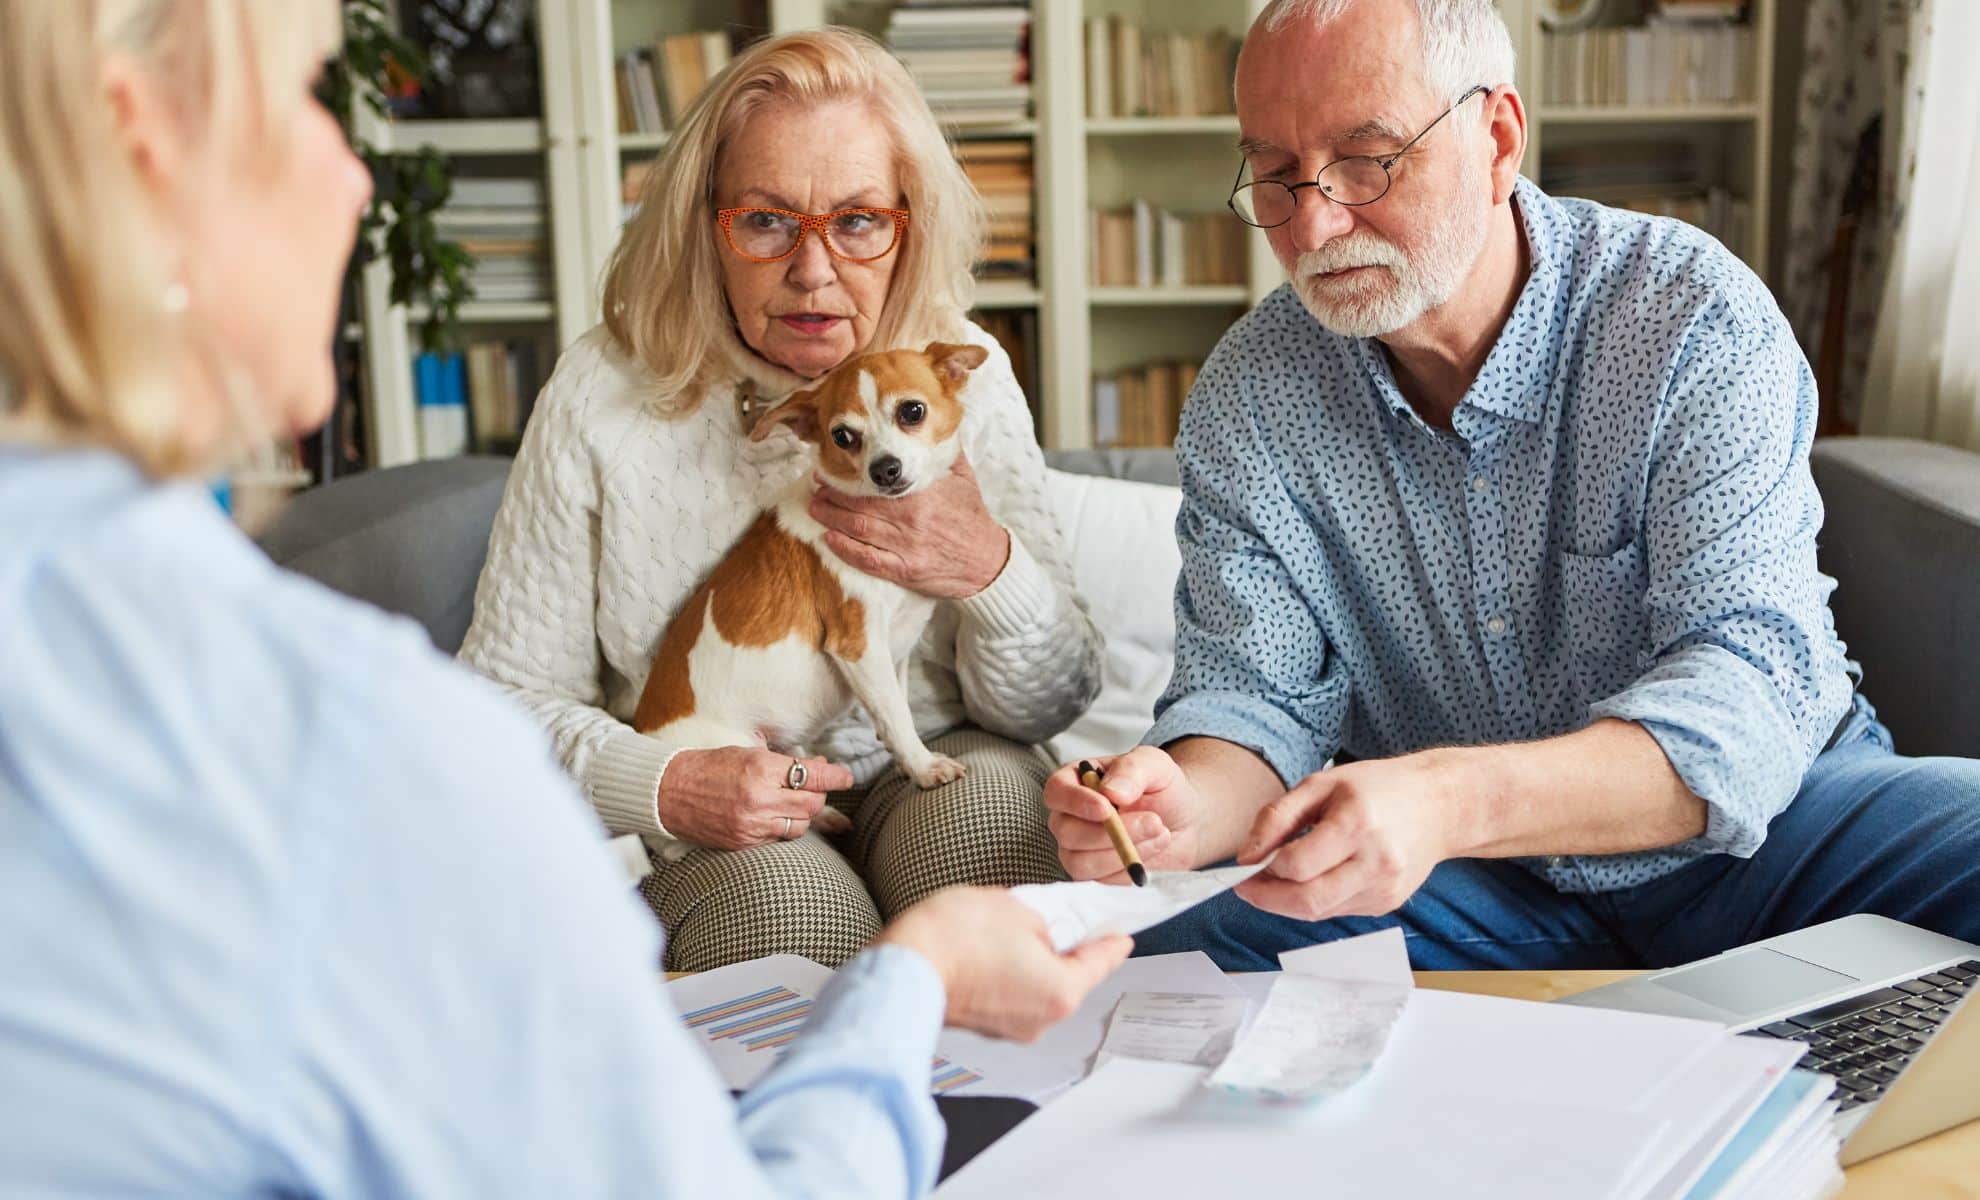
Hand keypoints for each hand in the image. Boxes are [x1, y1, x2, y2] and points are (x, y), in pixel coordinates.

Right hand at [656, 748, 853, 849]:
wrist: (669, 792)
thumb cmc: (708, 767)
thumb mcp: (747, 753)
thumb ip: (784, 763)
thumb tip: (819, 766)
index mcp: (760, 769)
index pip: (812, 774)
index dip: (835, 776)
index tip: (846, 777)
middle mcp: (759, 799)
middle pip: (813, 803)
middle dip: (819, 794)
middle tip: (814, 786)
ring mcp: (752, 825)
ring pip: (800, 825)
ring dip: (803, 814)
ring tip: (792, 801)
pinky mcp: (744, 843)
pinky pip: (779, 838)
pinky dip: (783, 827)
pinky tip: (774, 816)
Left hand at [807, 453, 1010, 598]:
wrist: (988, 561)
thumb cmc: (973, 518)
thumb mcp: (963, 477)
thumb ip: (944, 450)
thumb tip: (931, 423)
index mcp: (922, 493)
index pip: (877, 481)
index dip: (849, 476)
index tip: (831, 469)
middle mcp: (910, 519)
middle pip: (860, 504)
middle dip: (832, 496)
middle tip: (815, 488)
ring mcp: (906, 546)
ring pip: (858, 530)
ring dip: (831, 519)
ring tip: (815, 509)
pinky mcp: (904, 570)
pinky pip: (868, 560)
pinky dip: (845, 549)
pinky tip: (829, 540)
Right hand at [877, 886, 1131, 1040]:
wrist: (902, 966)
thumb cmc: (954, 938)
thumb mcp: (1015, 908)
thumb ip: (1046, 920)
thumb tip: (1048, 929)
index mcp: (1061, 991)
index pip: (1101, 961)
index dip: (1112, 940)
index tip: (1122, 934)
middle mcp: (1042, 1018)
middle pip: (1068, 976)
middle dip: (1062, 946)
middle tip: (1053, 916)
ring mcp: (1011, 1028)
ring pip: (1037, 986)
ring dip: (1030, 960)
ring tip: (1006, 929)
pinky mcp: (985, 1025)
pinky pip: (1010, 995)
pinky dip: (1007, 974)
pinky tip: (987, 950)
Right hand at [1042, 746, 1208, 882]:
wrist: (1185, 820)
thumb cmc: (1163, 788)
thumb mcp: (1154, 765)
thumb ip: (1131, 770)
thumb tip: (1110, 792)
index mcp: (1076, 781)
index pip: (1056, 792)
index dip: (1076, 802)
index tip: (1106, 808)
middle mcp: (1070, 816)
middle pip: (1066, 832)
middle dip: (1111, 833)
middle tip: (1153, 820)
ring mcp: (1079, 849)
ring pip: (1080, 862)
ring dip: (1123, 852)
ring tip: (1159, 832)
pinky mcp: (1096, 874)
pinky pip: (1102, 881)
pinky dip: (1130, 868)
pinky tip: (1152, 848)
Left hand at [1232, 753, 1455, 920]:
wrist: (1438, 805)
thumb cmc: (1378, 788)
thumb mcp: (1321, 784)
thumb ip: (1277, 817)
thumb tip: (1246, 855)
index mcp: (1357, 824)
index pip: (1297, 865)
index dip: (1263, 869)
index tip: (1246, 863)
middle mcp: (1376, 862)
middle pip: (1307, 901)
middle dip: (1267, 898)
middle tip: (1247, 886)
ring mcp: (1384, 888)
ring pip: (1320, 911)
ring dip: (1287, 902)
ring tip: (1276, 878)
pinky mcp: (1387, 903)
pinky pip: (1337, 911)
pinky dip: (1314, 899)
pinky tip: (1312, 879)